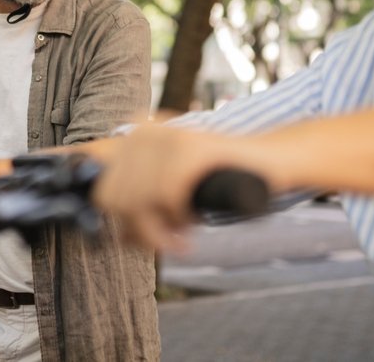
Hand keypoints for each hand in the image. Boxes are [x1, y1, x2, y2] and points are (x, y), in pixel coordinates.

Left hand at [90, 122, 235, 251]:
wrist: (268, 159)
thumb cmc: (221, 180)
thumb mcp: (174, 194)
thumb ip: (146, 209)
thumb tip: (119, 238)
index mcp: (134, 139)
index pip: (105, 192)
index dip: (124, 223)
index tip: (149, 239)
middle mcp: (144, 133)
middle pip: (116, 200)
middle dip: (141, 231)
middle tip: (171, 241)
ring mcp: (166, 137)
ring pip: (138, 201)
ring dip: (159, 232)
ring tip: (183, 238)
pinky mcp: (190, 147)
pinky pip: (166, 194)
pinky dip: (179, 217)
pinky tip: (194, 221)